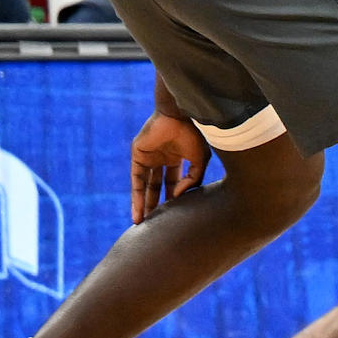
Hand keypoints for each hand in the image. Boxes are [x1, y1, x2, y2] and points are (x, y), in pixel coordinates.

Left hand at [131, 108, 210, 222]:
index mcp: (177, 156)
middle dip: (156, 203)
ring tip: (143, 223)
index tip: (176, 214)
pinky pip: (136, 179)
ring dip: (144, 203)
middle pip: (157, 185)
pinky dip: (137, 196)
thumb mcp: (200, 159)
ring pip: (145, 185)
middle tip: (155, 223)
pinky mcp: (138, 155)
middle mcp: (161, 157)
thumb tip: (177, 196)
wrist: (179, 114)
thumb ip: (193, 179)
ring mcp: (148, 156)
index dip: (173, 197)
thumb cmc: (194, 132)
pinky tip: (138, 211)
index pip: (173, 181)